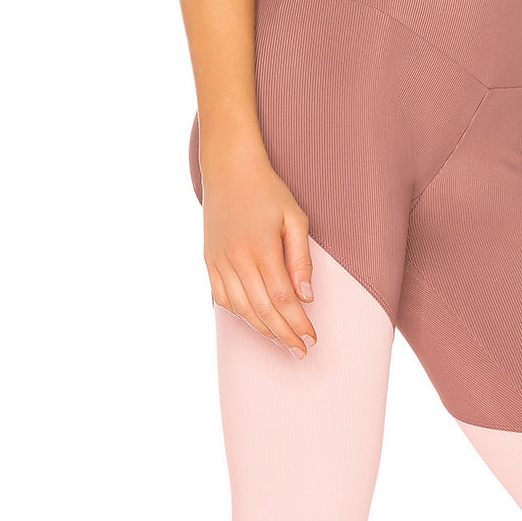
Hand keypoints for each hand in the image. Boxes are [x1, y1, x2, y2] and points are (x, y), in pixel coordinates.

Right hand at [202, 145, 317, 357]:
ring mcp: (219, 261)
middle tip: (300, 351)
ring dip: (262, 329)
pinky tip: (255, 322)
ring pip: (241, 309)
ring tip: (281, 341)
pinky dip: (239, 315)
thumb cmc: (268, 191)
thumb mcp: (295, 218)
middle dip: (284, 334)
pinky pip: (222, 299)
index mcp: (261, 248)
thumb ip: (301, 259)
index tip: (312, 338)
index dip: (297, 323)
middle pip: (262, 310)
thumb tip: (307, 298)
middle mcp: (236, 258)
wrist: (228, 169)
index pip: (282, 298)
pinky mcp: (209, 261)